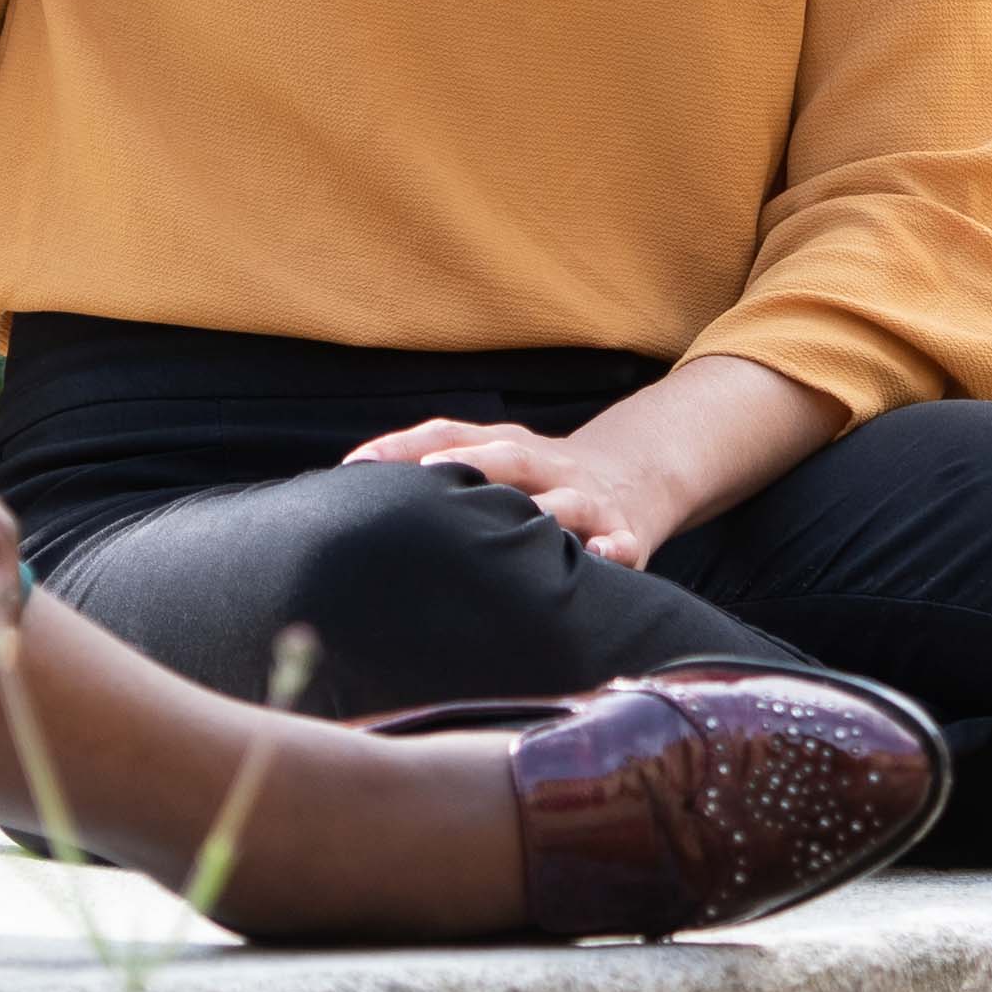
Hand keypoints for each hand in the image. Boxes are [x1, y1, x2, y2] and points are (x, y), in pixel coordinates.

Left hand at [341, 413, 682, 567]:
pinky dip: (614, 550)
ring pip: (568, 499)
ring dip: (547, 508)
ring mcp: (587, 497)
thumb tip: (353, 501)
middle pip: (510, 456)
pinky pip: (621, 543)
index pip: (449, 434)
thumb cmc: (542, 480)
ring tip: (528, 518)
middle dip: (473, 462)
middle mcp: (546, 465)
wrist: (638, 475)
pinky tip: (603, 558)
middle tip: (431, 473)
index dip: (404, 445)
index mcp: (507, 447)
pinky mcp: (623, 532)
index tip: (356, 465)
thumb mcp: (498, 465)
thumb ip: (441, 479)